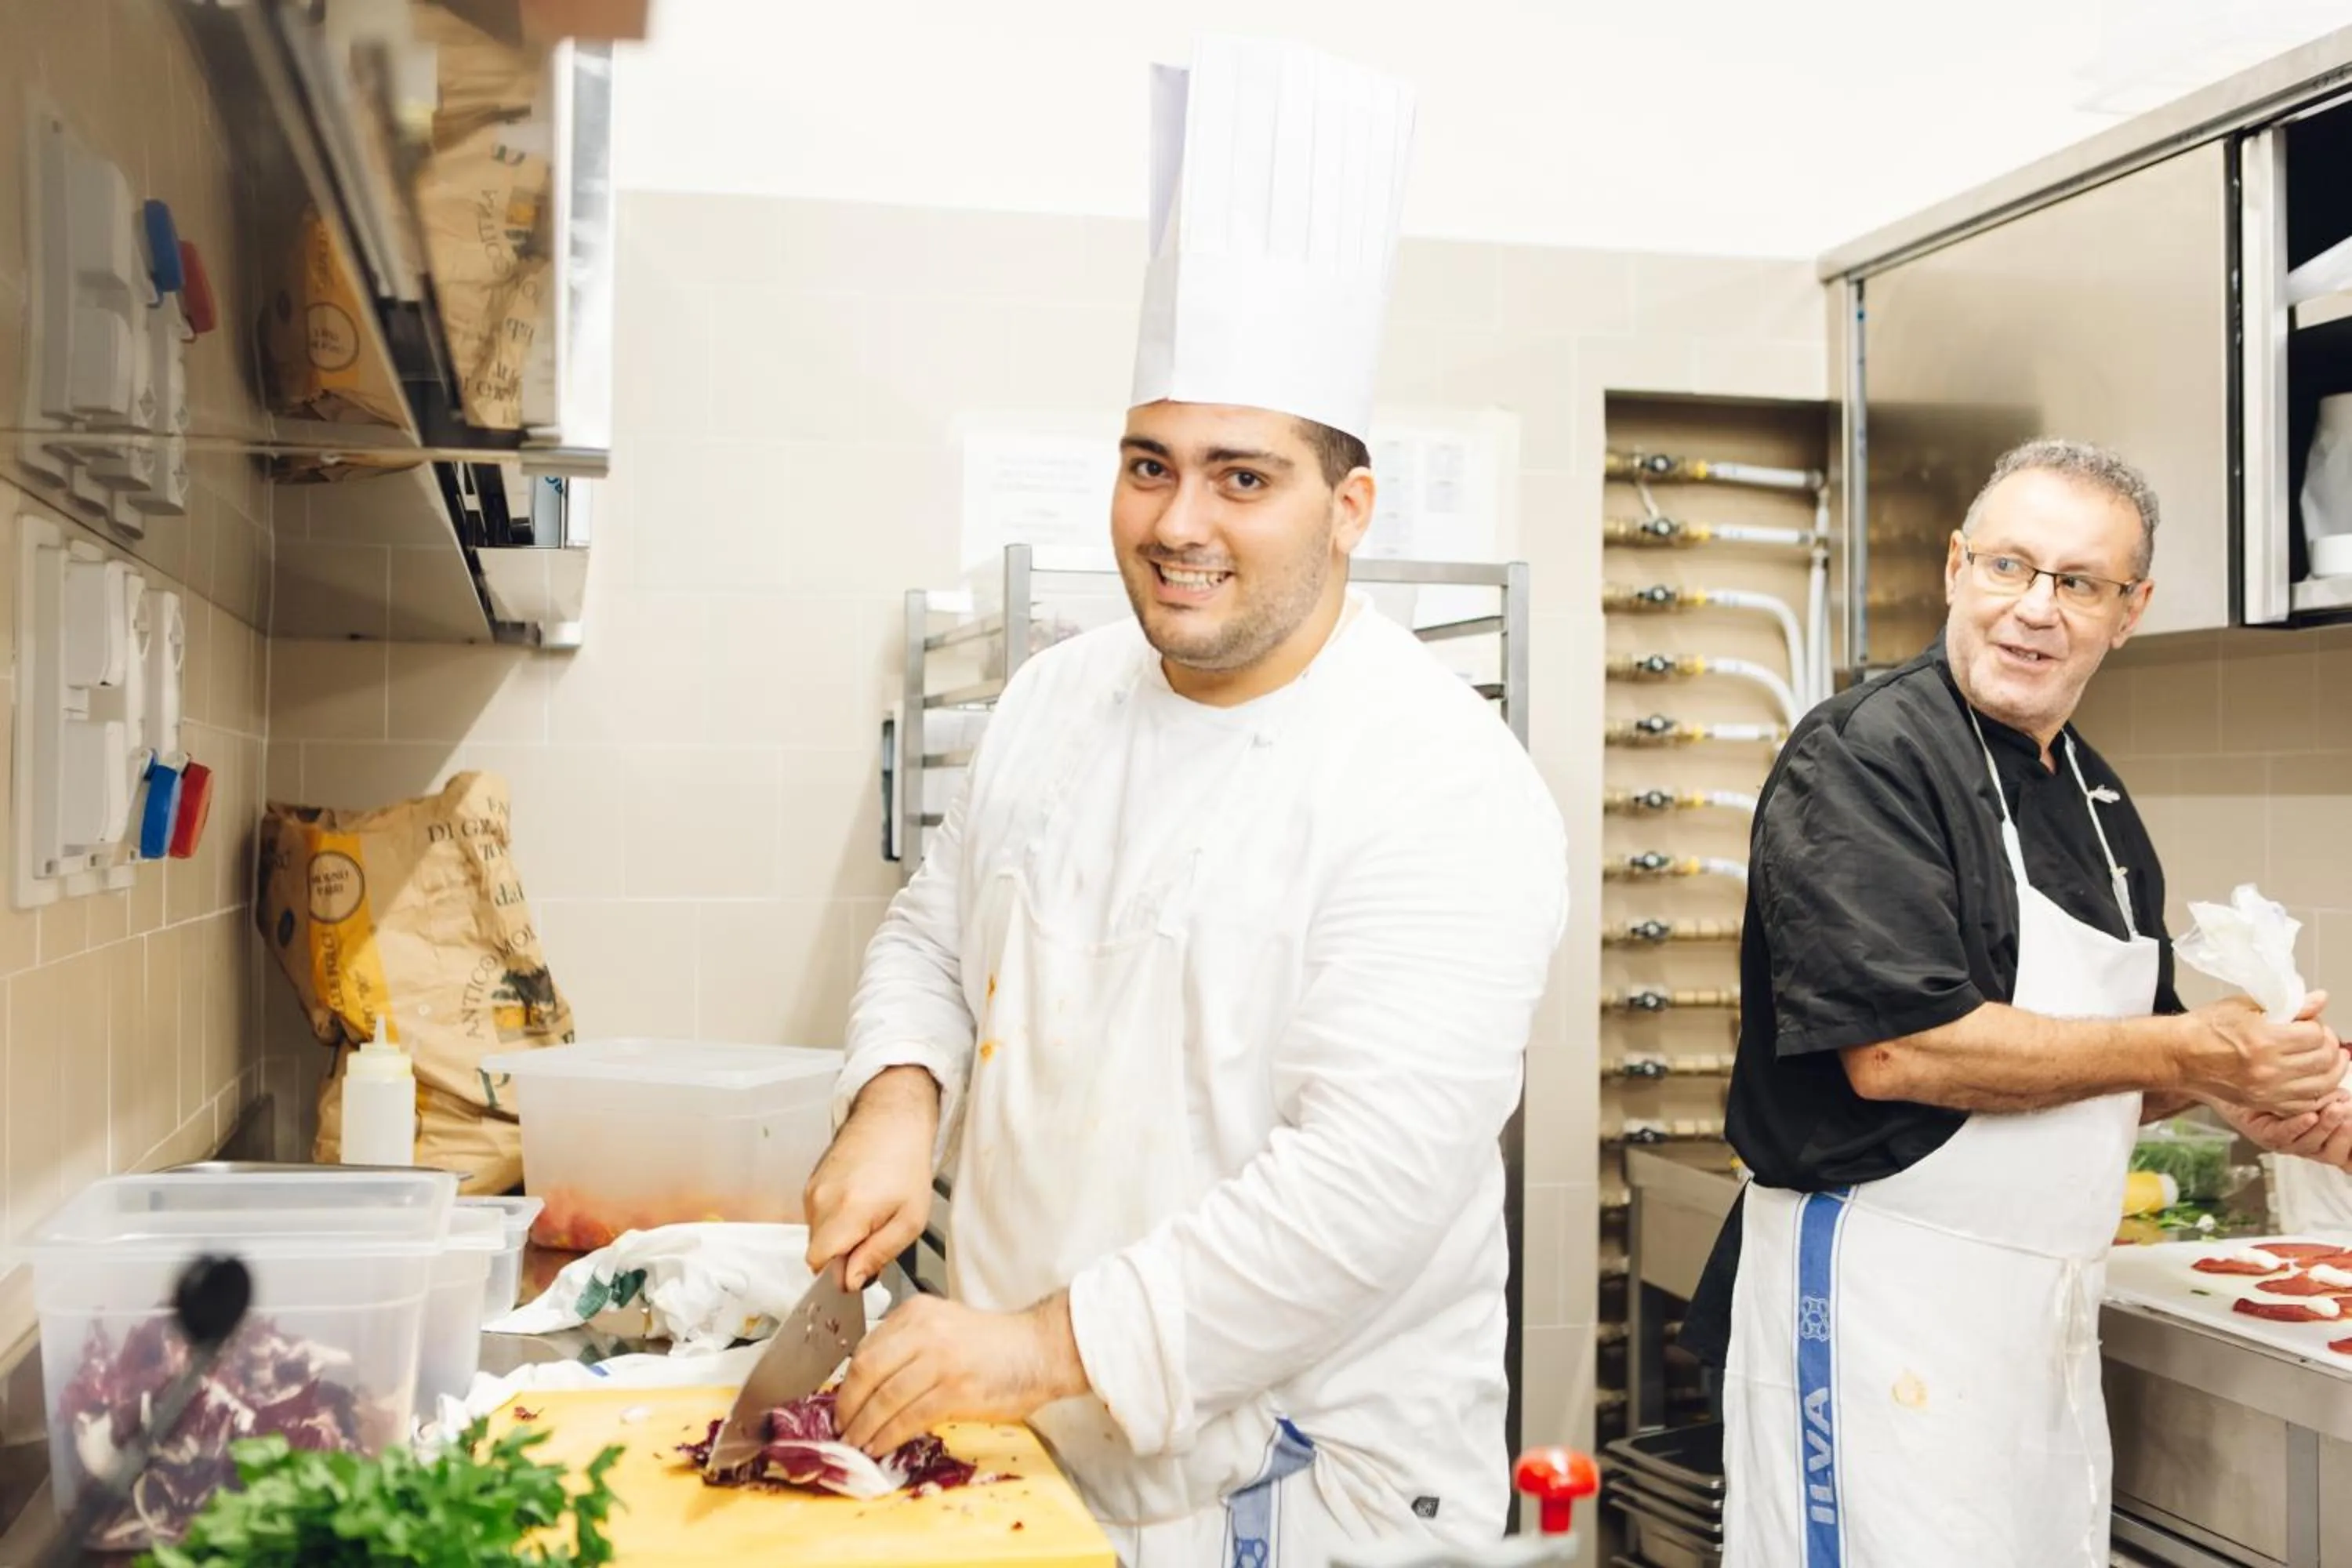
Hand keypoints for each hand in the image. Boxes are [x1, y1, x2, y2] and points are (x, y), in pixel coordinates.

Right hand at [804, 1067, 940, 1288]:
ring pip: (817, 1236)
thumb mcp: (909, 1220)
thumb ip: (877, 1255)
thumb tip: (850, 1282)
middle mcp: (821, 1200)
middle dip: (842, 1258)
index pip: (819, 1265)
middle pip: (817, 1253)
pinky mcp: (811, 1184)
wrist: (891, 1121)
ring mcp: (812, 1190)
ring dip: (840, 1239)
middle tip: (874, 1240)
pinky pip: (817, 1218)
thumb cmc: (906, 1166)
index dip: (839, 1276)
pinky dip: (835, 1221)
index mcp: (847, 1211)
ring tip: (870, 1217)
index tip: (861, 1269)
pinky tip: (859, 1205)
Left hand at [833, 1293, 1089, 1457]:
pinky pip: (909, 1418)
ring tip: (857, 1443)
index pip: (864, 1348)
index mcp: (917, 1312)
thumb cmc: (995, 1345)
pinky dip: (888, 1436)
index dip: (846, 1383)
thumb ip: (908, 1346)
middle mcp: (924, 1331)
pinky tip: (881, 1446)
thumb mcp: (944, 1327)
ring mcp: (940, 1360)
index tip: (842, 1405)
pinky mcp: (955, 1390)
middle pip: (865, 1371)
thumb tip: (868, 1386)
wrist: (1040, 1349)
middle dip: (847, 1406)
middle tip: (842, 1428)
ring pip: (884, 1398)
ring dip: (864, 1427)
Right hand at [2178, 991, 2345, 1114]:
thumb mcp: (2245, 1006)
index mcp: (2264, 1040)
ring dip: (2331, 1070)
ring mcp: (2268, 1090)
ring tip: (2328, 1058)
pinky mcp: (2264, 1103)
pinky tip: (2316, 1080)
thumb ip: (2288, 1005)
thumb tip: (2319, 1000)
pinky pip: (2306, 1104)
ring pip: (2322, 1084)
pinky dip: (2318, 1093)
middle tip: (2321, 1038)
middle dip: (2329, 1046)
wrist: (2179, 1055)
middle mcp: (2269, 1069)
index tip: (2310, 1022)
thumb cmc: (2206, 1028)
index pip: (2315, 1034)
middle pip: (2324, 1060)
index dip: (2318, 1025)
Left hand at [2222, 1093, 2351, 1166]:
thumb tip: (2350, 1101)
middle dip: (2345, 1136)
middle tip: (2349, 1114)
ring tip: (2336, 1108)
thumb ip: (2338, 1102)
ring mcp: (2286, 1144)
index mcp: (2324, 1141)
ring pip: (2310, 1144)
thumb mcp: (2320, 1096)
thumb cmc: (2287, 1093)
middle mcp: (2307, 1147)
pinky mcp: (2265, 1136)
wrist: (2244, 1084)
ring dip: (2326, 1126)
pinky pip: (2283, 1135)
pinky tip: (2309, 1115)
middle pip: (2332, 1154)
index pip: (2346, 1157)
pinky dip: (2298, 1125)